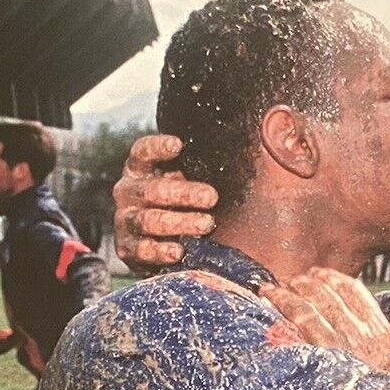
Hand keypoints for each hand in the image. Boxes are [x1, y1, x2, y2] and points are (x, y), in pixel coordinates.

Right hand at [113, 134, 219, 273]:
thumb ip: (207, 164)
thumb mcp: (191, 179)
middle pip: (152, 189)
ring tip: (206, 224)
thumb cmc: (184, 202)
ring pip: (148, 219)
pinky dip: (160, 251)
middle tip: (212, 197)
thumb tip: (263, 137)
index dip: (157, 147)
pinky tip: (179, 251)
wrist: (162, 243)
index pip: (142, 152)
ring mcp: (126, 220)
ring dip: (179, 222)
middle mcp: (129, 192)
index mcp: (141, 169)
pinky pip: (141, 250)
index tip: (179, 145)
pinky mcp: (128, 249)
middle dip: (183, 192)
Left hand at [259, 268, 389, 387]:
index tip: (321, 274)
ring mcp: (337, 345)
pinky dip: (281, 316)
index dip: (336, 279)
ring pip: (308, 309)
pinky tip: (268, 309)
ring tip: (272, 289)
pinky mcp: (321, 359)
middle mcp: (356, 332)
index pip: (355, 293)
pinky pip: (298, 330)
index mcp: (378, 331)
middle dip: (308, 283)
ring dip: (288, 296)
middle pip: (328, 297)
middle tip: (293, 278)